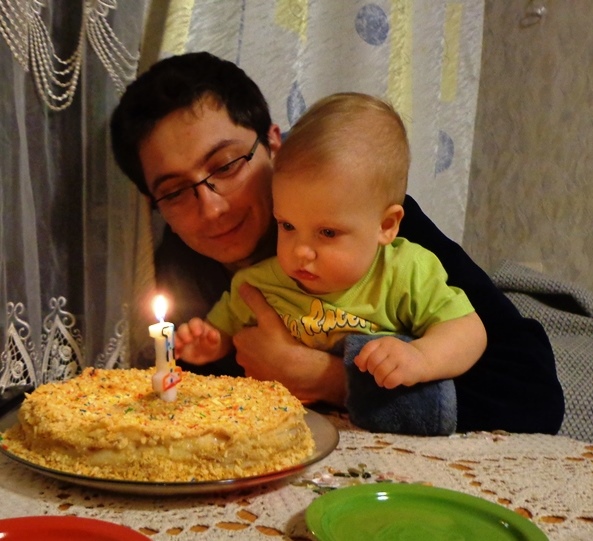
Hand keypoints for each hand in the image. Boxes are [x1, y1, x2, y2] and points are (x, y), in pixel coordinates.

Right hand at [175, 317, 224, 364]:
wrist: (207, 353)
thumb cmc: (211, 344)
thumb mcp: (215, 341)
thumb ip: (214, 337)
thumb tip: (213, 333)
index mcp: (198, 326)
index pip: (194, 322)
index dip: (195, 326)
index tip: (198, 333)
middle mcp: (187, 330)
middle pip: (183, 328)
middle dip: (184, 333)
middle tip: (188, 340)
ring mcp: (181, 339)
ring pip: (175, 336)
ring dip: (176, 341)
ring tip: (179, 347)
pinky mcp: (177, 347)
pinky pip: (172, 348)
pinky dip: (173, 351)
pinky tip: (176, 356)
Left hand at [233, 283, 346, 404]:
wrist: (294, 369)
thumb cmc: (280, 340)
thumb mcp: (268, 316)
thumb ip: (255, 300)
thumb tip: (242, 284)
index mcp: (239, 339)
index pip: (243, 332)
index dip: (254, 329)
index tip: (266, 329)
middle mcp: (239, 356)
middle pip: (247, 346)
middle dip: (255, 343)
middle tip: (273, 340)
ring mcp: (248, 370)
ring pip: (253, 359)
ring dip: (261, 356)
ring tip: (276, 352)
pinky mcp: (257, 382)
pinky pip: (259, 371)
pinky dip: (265, 368)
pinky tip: (277, 365)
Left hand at [354, 336, 426, 388]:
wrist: (423, 359)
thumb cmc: (400, 356)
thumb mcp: (385, 351)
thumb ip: (371, 354)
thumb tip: (356, 361)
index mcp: (385, 341)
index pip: (368, 349)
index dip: (363, 360)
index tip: (364, 368)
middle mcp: (392, 348)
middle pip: (373, 362)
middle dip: (372, 371)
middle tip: (377, 374)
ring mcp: (399, 359)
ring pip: (380, 372)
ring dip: (379, 380)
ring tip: (383, 380)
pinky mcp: (406, 371)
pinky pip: (390, 380)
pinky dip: (387, 384)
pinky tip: (390, 383)